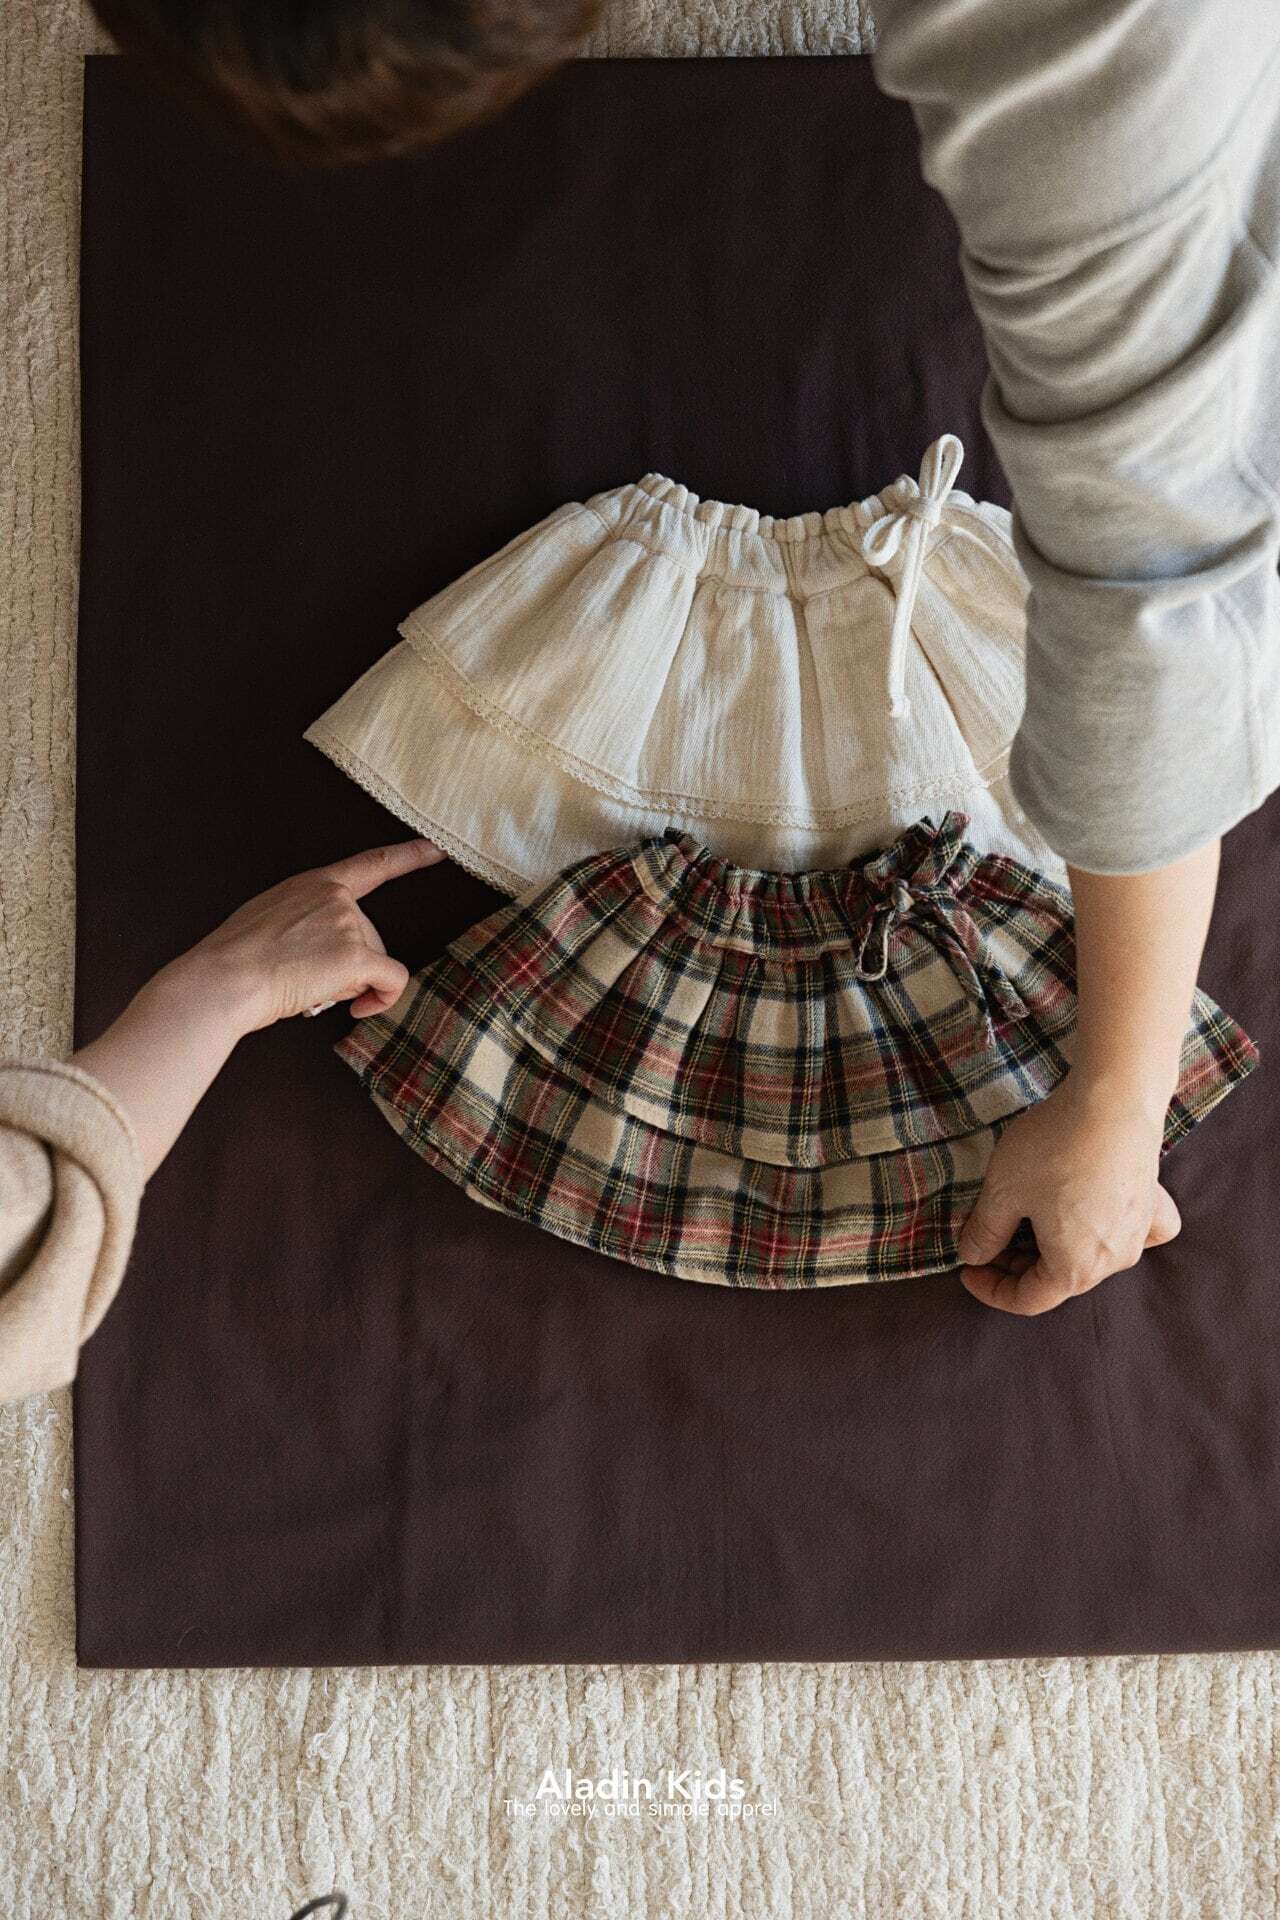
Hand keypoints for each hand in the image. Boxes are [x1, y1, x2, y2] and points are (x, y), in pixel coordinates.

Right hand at [168, 836, 447, 1034]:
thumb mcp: (267, 917)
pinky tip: (359, 1008)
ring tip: (309, 987)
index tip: (436, 848)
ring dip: (353, 982)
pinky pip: (392, 980)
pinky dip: (383, 999)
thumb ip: (303, 919)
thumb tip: (319, 949)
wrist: (224, 979)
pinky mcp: (356, 956)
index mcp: (314, 884)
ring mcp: (348, 925)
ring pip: (375, 962)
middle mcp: (337, 898)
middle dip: (351, 964)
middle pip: (371, 937)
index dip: (409, 856)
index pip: (372, 864)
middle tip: (307, 978)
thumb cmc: (235, 960)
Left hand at [956, 1073, 1181, 1314]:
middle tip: (988, 1234)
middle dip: (1018, 1263)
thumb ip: (984, 1232)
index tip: (967, 1269)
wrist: (1113, 1099)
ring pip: (1089, 1255)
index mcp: (1075, 1270)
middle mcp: (1114, 1261)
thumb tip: (973, 1255)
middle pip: (1059, 1279)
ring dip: (1053, 1244)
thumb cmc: (1054, 1150)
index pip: (1027, 1300)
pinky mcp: (1152, 1203)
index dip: (990, 1289)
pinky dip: (1108, 1230)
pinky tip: (1094, 1213)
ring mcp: (1140, 1233)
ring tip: (1025, 1215)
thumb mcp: (1003, 1192)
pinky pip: (1133, 1232)